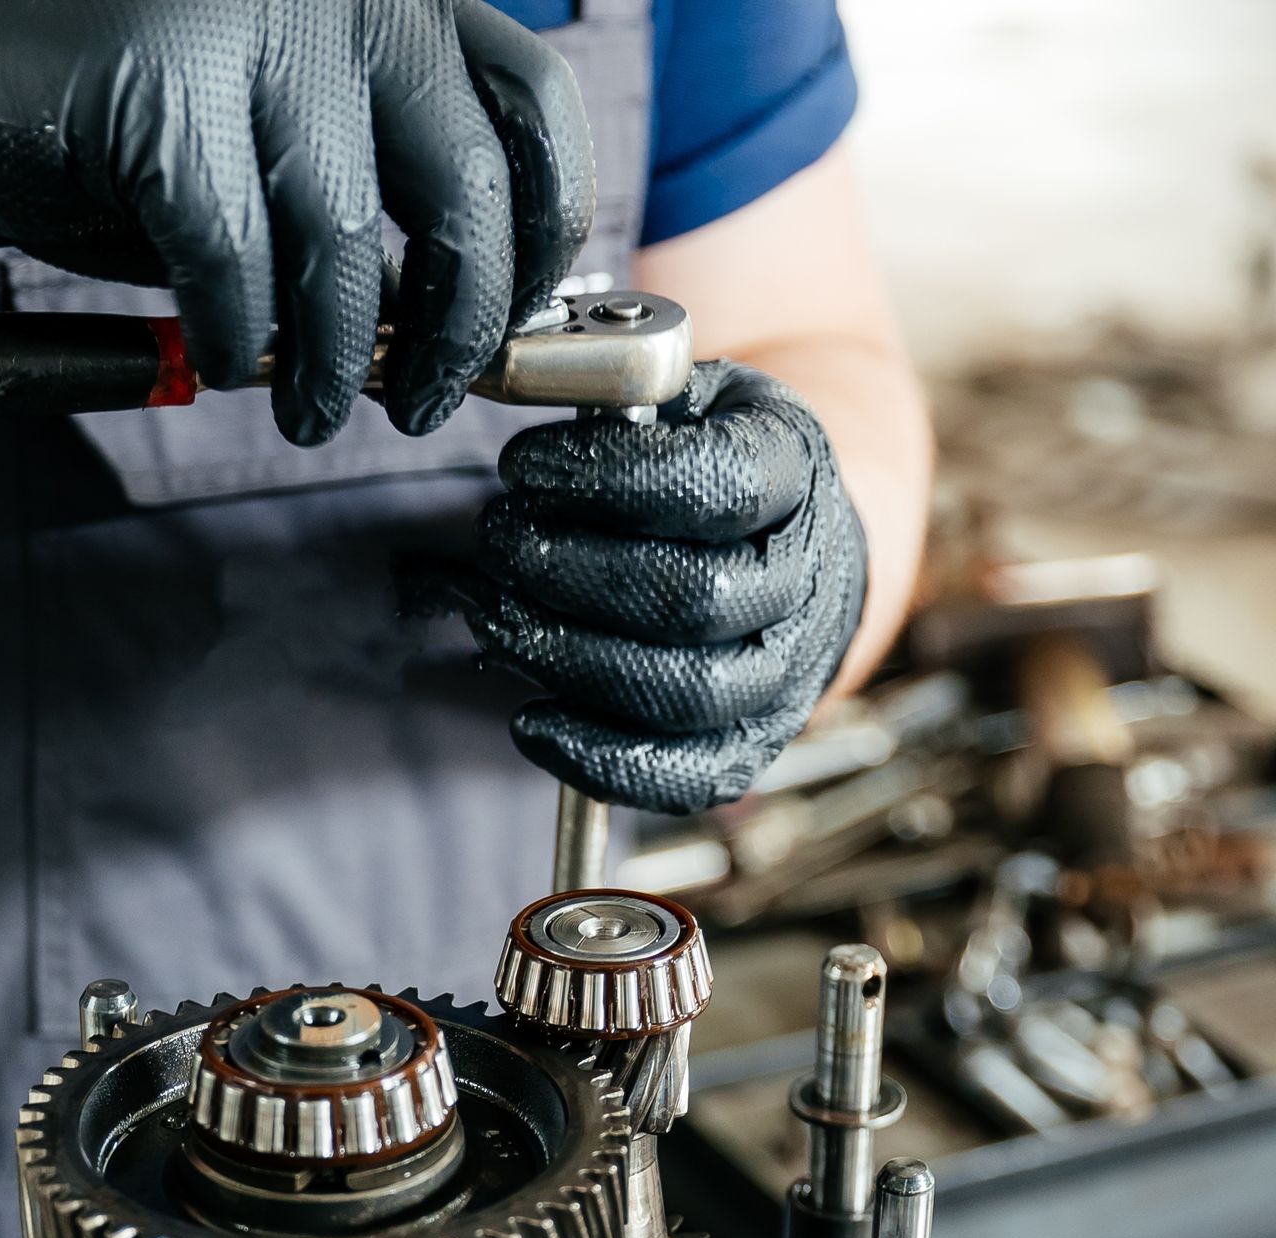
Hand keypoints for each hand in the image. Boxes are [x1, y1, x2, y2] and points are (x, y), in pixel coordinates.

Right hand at [0, 0, 592, 447]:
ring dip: (335, 362)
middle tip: (425, 397)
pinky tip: (212, 353)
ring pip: (350, 246)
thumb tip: (463, 313)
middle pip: (470, 184)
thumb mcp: (268, 139)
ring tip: (311, 407)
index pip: (528, 101)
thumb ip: (371, 191)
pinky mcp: (162, 83)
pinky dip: (229, 335)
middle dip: (459, 326)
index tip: (516, 319)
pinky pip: (234, 264)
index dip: (545, 230)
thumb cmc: (99, 116)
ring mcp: (251, 17)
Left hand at [460, 360, 868, 812]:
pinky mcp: (749, 747)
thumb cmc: (712, 465)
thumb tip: (517, 405)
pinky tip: (529, 719)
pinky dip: (595, 759)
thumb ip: (620, 400)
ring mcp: (785, 676)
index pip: (716, 485)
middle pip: (692, 600)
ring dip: (568, 660)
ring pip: (684, 692)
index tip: (524, 467)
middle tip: (498, 543)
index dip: (609, 479)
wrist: (795, 546)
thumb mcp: (685, 399)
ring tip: (495, 618)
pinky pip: (681, 776)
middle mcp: (803, 583)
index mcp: (794, 473)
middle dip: (570, 576)